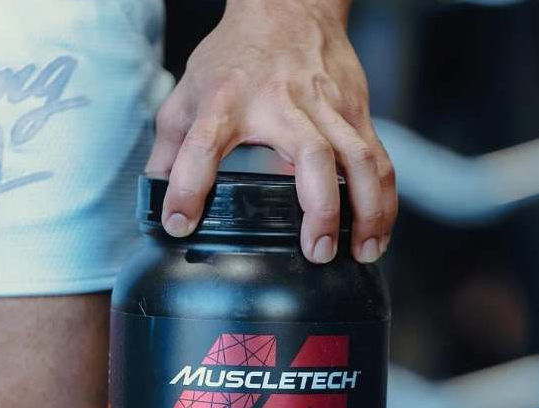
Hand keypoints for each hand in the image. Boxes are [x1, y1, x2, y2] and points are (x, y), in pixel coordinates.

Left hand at [146, 0, 396, 263]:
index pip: (201, 146)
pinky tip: (377, 232)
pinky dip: (383, 200)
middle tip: (316, 251)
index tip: (181, 225)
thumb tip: (155, 195)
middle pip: (312, 156)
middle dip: (320, 210)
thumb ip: (170, 147)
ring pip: (359, 159)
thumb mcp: (188, 92)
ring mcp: (327, 106)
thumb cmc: (235, 55)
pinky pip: (379, 159)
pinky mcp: (356, 110)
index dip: (187, 189)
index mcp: (227, 101)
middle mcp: (282, 103)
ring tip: (361, 252)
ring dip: (365, 210)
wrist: (287, 6)